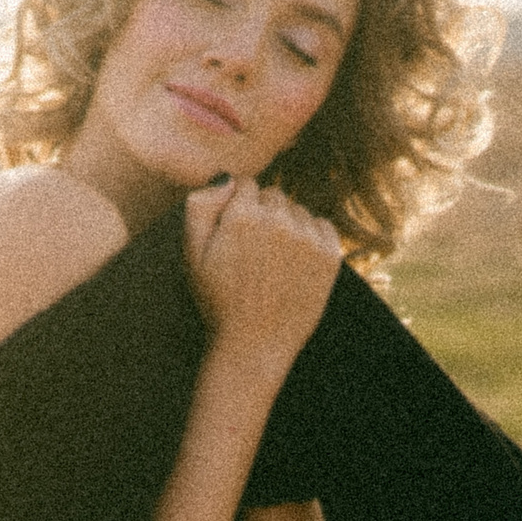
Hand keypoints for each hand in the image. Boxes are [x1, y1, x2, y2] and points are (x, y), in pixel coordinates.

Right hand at [181, 176, 342, 361]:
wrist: (253, 343)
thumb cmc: (218, 300)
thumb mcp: (191, 253)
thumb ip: (200, 206)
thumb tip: (226, 176)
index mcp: (242, 216)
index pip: (245, 183)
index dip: (236, 204)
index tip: (234, 229)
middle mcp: (278, 220)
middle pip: (273, 194)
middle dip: (262, 212)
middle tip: (252, 248)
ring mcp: (307, 237)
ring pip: (297, 210)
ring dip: (287, 224)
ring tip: (273, 259)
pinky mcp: (329, 255)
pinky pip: (322, 225)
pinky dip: (311, 235)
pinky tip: (295, 260)